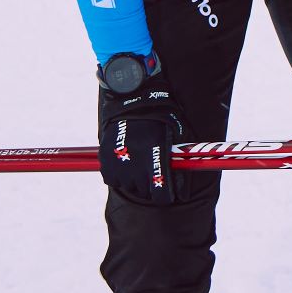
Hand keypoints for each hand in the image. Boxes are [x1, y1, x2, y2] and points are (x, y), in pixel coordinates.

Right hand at [97, 56, 187, 203]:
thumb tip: (186, 174)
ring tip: (140, 165)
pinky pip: (112, 179)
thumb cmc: (160, 113)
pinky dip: (119, 176)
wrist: (132, 97)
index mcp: (156, 157)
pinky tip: (126, 163)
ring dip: (135, 181)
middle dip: (151, 186)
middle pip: (144, 191)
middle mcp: (136, 163)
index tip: (169, 192)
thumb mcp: (177, 131)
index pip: (161, 193)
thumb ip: (179, 155)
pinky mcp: (105, 159)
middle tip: (155, 174)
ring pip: (128, 186)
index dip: (166, 195)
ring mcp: (119, 162)